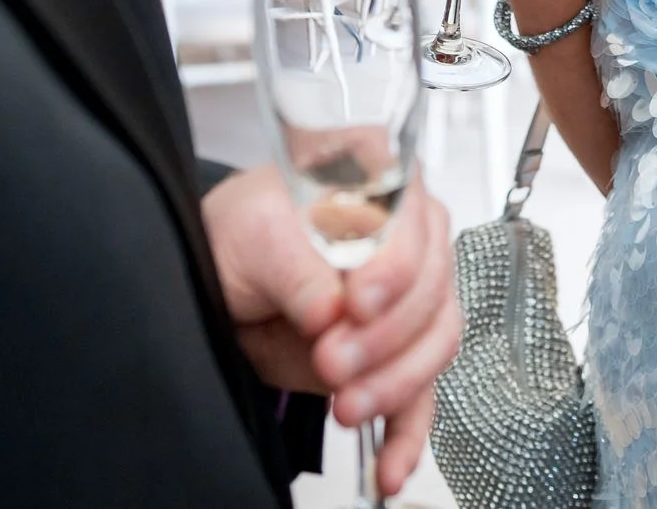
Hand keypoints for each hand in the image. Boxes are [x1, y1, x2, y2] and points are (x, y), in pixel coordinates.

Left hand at [202, 165, 460, 494]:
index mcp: (386, 187)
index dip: (395, 267)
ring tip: (346, 407)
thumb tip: (330, 309)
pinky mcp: (396, 358)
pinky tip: (390, 468)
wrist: (223, 280)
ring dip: (393, 385)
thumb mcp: (256, 235)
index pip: (416, 225)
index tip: (358, 302)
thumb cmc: (243, 236)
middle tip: (330, 359)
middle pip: (430, 293)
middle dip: (383, 338)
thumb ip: (298, 266)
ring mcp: (410, 303)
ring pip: (433, 346)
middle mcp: (412, 241)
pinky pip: (419, 398)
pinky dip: (406, 436)